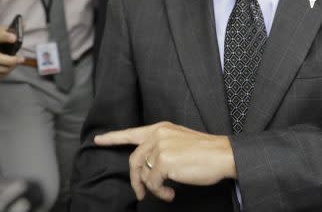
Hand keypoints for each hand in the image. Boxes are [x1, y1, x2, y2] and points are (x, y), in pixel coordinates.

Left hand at [94, 122, 235, 202]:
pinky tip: (171, 193)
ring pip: (143, 174)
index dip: (113, 137)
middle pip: (134, 160)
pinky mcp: (163, 161)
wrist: (223, 155)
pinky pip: (153, 183)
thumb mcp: (180, 142)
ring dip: (153, 189)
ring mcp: (160, 146)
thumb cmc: (206, 153)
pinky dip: (160, 192)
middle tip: (141, 194)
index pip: (132, 132)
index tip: (98, 140)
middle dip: (135, 180)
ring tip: (166, 192)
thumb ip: (162, 148)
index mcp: (161, 128)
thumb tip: (148, 169)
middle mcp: (158, 134)